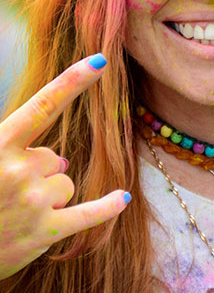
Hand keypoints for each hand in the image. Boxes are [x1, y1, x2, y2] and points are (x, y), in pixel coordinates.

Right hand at [0, 54, 129, 279]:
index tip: (100, 61)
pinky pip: (87, 213)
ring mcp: (32, 202)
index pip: (43, 107)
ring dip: (48, 198)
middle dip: (37, 173)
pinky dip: (106, 207)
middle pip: (54, 159)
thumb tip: (58, 158)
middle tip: (5, 196)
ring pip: (65, 184)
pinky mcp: (44, 232)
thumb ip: (15, 151)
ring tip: (14, 216)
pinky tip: (122, 198)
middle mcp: (16, 170)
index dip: (73, 82)